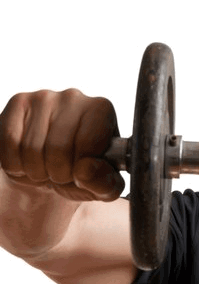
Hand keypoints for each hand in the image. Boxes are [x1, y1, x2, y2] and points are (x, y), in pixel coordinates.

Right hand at [0, 89, 124, 200]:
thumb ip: (104, 183)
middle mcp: (75, 97)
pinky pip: (9, 143)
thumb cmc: (83, 172)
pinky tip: (27, 161)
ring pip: (31, 148)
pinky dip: (15, 165)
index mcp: (102, 111)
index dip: (81, 171)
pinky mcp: (18, 103)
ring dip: (36, 172)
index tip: (81, 172)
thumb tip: (85, 170)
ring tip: (46, 168)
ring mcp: (44, 98)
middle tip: (61, 174)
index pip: (89, 146)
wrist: (52, 167)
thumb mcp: (104, 185)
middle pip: (58, 149)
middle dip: (58, 174)